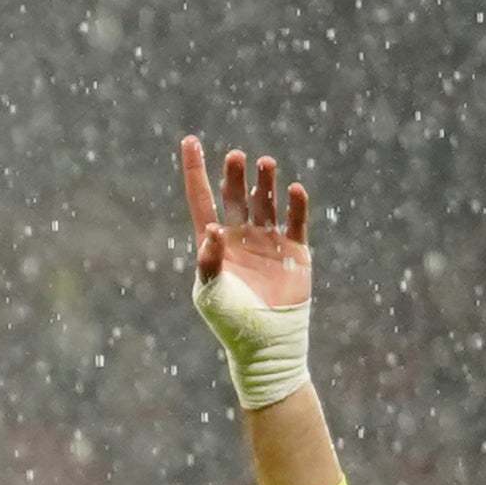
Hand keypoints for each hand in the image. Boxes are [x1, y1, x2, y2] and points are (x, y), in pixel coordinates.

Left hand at [182, 136, 310, 314]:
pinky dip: (296, 206)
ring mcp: (268, 242)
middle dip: (235, 176)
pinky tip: (293, 190)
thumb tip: (210, 230)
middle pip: (236, 197)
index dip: (195, 171)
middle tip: (236, 157)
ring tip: (264, 163)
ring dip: (265, 184)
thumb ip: (208, 262)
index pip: (202, 199)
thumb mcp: (211, 293)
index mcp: (214, 244)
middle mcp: (240, 237)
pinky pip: (296, 222)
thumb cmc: (230, 321)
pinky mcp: (295, 252)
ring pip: (266, 203)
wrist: (266, 343)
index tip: (190, 140)